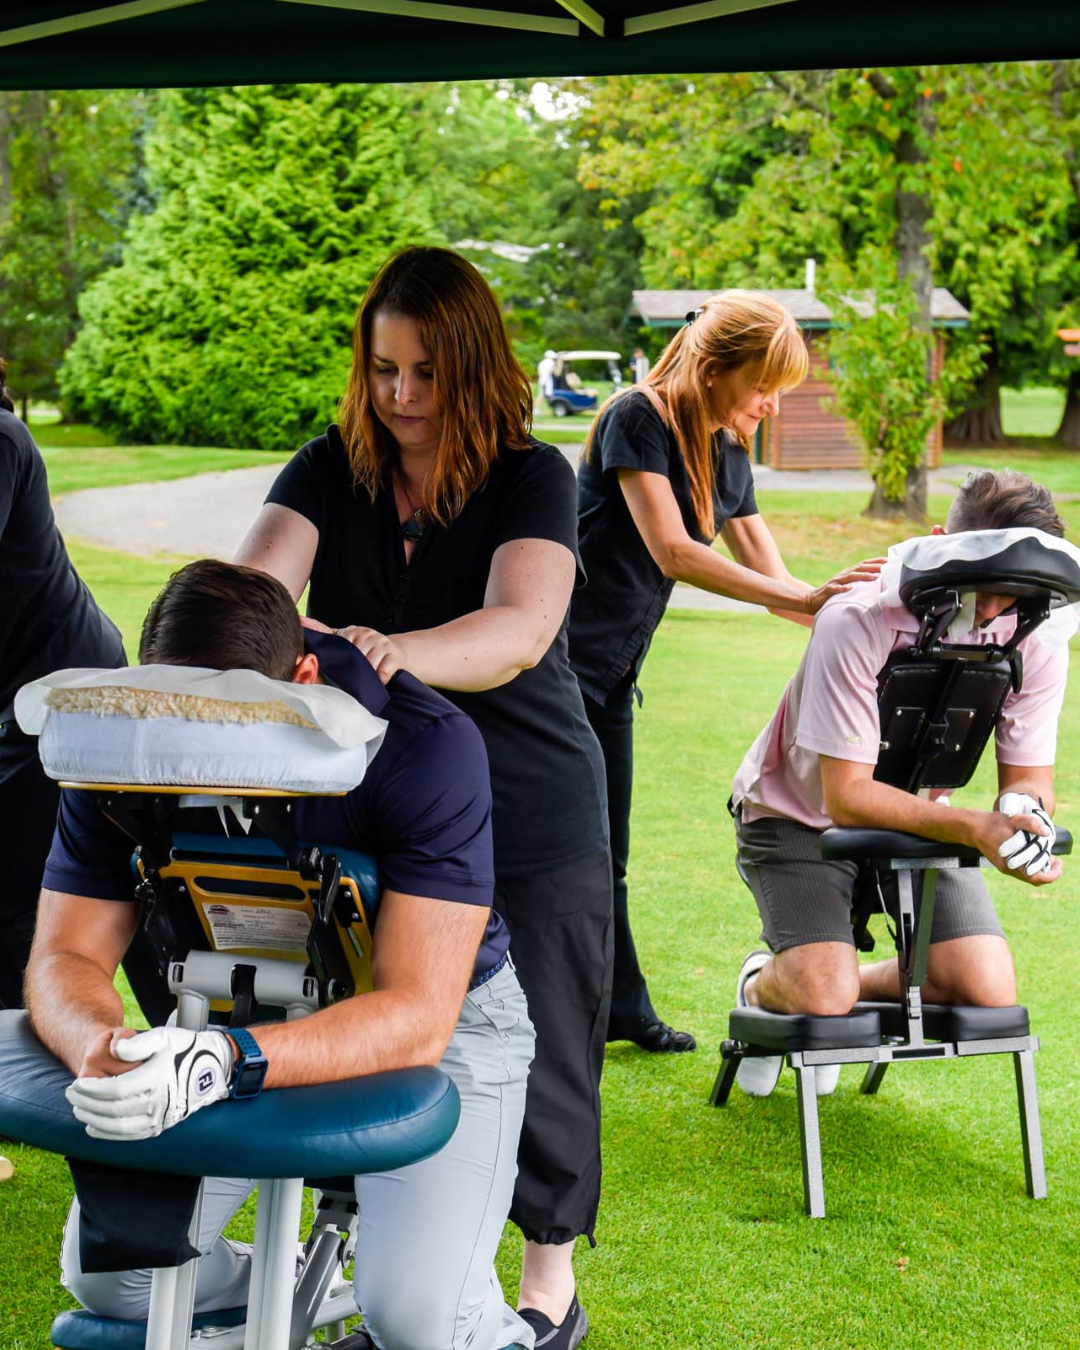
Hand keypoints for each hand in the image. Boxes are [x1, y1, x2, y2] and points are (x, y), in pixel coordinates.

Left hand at [65, 1027, 233, 1139]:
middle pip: (113, 1109)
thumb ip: (137, 1042)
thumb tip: (115, 1049)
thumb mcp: (163, 1036)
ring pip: (118, 1126)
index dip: (92, 1089)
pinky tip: (93, 1127)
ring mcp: (161, 1116)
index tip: (76, 1084)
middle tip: (70, 1093)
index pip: (116, 1090)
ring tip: (78, 1109)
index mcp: (159, 1077)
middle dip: (86, 1103)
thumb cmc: (185, 1048)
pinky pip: (129, 1136)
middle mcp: (160, 1101)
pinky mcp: (161, 1126)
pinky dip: (107, 1134)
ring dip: (93, 1119)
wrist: (213, 1067)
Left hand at [329, 626, 405, 684]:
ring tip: (365, 680)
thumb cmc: (366, 649)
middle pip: (356, 657)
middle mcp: (369, 634)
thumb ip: (324, 633)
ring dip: (366, 676)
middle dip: (353, 670)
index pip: (343, 646)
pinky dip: (379, 680)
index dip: (341, 660)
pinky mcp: (395, 656)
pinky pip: (383, 672)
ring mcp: (383, 644)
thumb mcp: (346, 639)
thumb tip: (301, 621)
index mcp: (355, 631)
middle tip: (352, 678)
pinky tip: (377, 680)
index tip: (341, 668)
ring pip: (369, 665)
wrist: (395, 653)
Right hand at [804, 558, 886, 614]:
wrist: (811, 600)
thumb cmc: (833, 595)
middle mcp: (843, 575)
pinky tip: (850, 589)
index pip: (864, 564)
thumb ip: (859, 584)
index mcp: (848, 573)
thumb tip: (877, 583)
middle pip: (860, 567)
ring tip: (875, 577)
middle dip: (874, 566)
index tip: (890, 560)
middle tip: (887, 567)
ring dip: (864, 576)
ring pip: (851, 576)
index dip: (876, 561)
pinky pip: (836, 588)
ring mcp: (835, 582)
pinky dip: (843, 588)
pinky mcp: (828, 590)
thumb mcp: (847, 586)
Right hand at [975, 810, 1060, 885]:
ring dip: (1040, 868)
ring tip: (1047, 855)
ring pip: (1029, 876)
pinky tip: (1034, 853)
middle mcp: (1008, 869)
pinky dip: (1032, 865)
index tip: (1058, 862)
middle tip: (1055, 857)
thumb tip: (1047, 833)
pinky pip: (1022, 871)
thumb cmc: (992, 823)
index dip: (1051, 874)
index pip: (1036, 877)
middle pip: (1035, 879)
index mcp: (1011, 863)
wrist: (972, 828)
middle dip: (1048, 870)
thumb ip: (1031, 824)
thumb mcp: (1013, 819)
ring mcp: (1005, 868)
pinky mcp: (1003, 865)